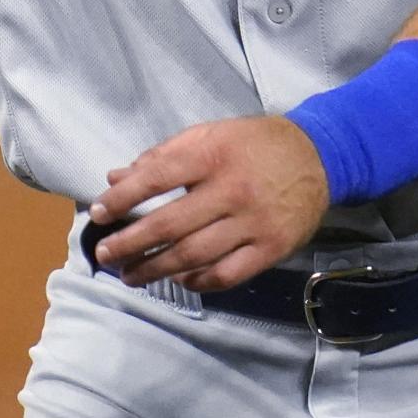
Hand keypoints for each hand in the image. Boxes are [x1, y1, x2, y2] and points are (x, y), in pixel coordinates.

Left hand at [88, 117, 330, 292]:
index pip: (155, 179)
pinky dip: (196, 282)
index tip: (97, 212)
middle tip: (105, 254)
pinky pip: (225, 275)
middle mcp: (232, 191)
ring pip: (193, 256)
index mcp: (213, 156)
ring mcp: (253, 224)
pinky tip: (178, 280)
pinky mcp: (271, 249)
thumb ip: (163, 156)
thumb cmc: (254, 145)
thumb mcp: (209, 136)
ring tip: (131, 275)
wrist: (320, 157)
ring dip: (155, 269)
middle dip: (129, 243)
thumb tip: (115, 179)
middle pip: (169, 225)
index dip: (121, 199)